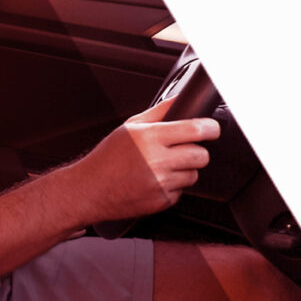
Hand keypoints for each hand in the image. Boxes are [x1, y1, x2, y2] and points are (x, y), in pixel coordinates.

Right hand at [74, 99, 220, 221]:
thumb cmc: (107, 157)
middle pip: (202, 155)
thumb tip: (180, 100)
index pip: (196, 130)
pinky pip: (181, 191)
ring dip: (183, 170)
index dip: (210, 128)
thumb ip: (158, 112)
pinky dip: (172, 186)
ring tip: (161, 167)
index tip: (211, 128)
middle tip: (180, 149)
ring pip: (194, 174)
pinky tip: (153, 181)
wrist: (90, 189)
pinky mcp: (162, 201)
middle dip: (196, 151)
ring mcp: (160, 183)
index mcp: (149, 137)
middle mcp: (157, 160)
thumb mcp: (129, 128)